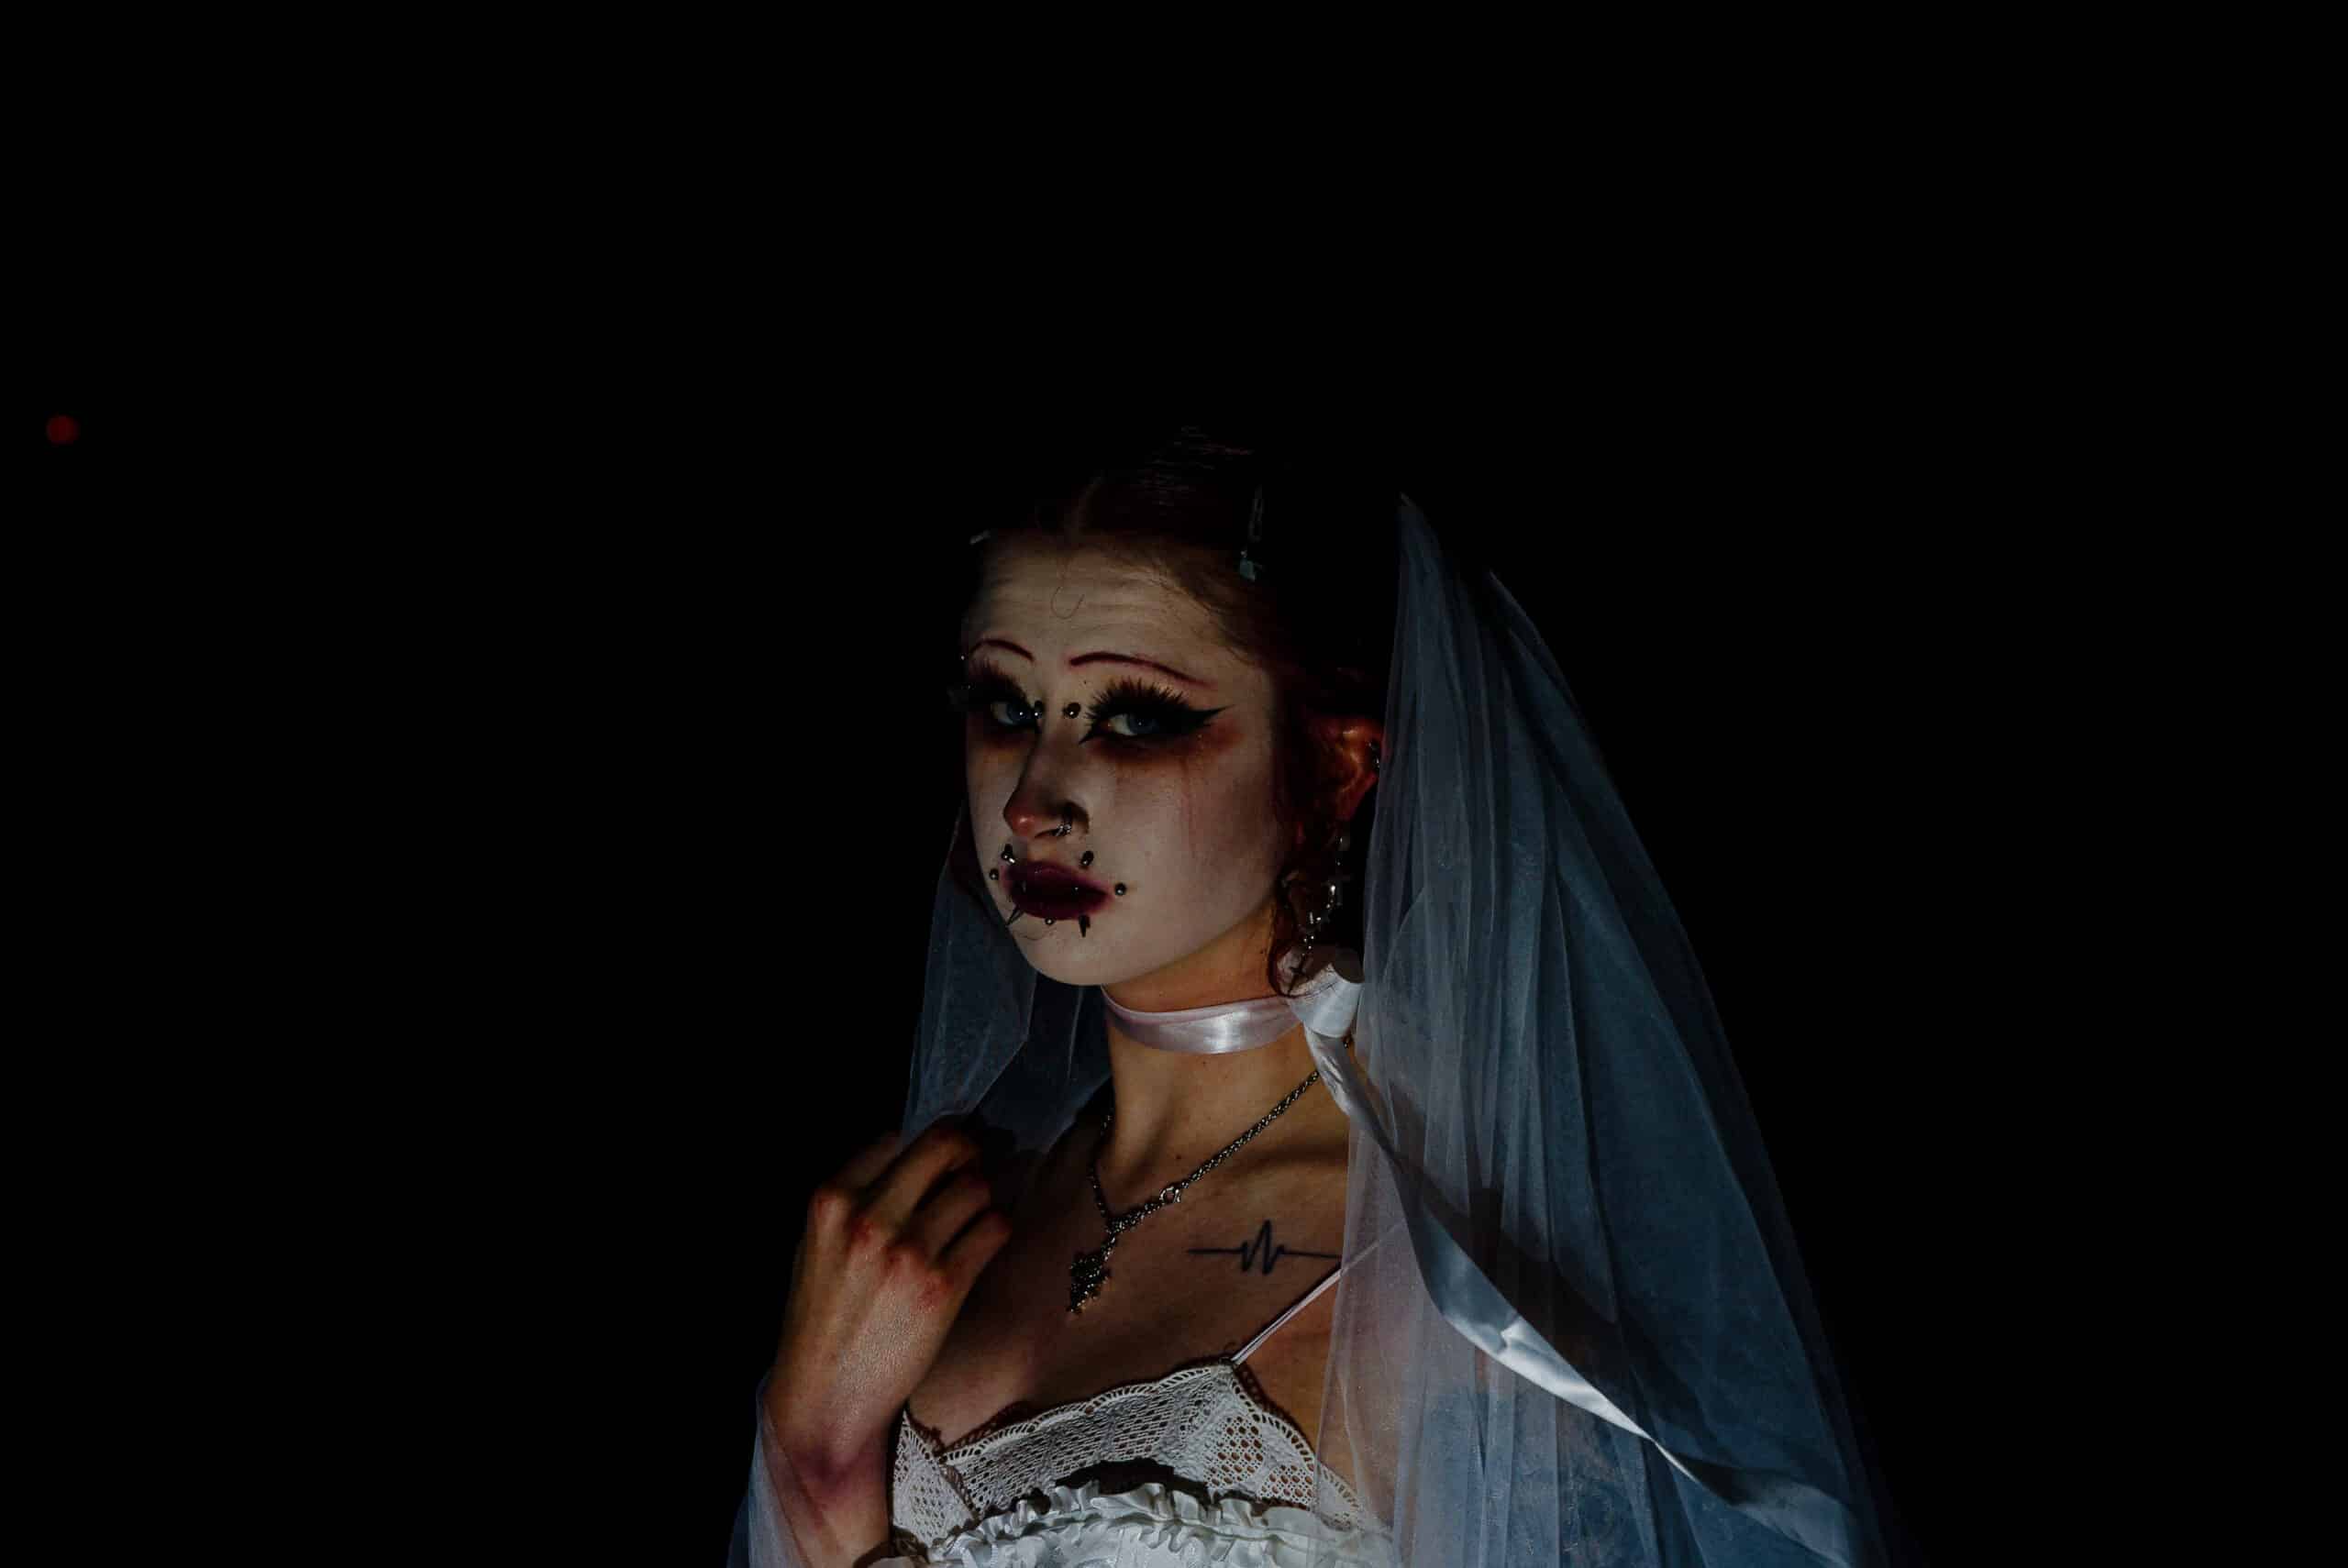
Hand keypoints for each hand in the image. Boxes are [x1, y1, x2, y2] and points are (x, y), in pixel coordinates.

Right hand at [767, 1119, 1014, 1483]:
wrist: (827, 1397)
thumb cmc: (821, 1321)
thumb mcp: (814, 1245)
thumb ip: (853, 1199)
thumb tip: (907, 1156)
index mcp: (831, 1200)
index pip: (897, 1139)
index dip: (919, 1153)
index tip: (931, 1170)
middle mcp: (870, 1217)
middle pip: (945, 1145)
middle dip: (964, 1155)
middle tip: (967, 1174)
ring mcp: (909, 1250)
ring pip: (977, 1186)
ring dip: (981, 1199)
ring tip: (969, 1222)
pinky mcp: (944, 1286)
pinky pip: (994, 1228)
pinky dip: (994, 1231)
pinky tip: (979, 1247)